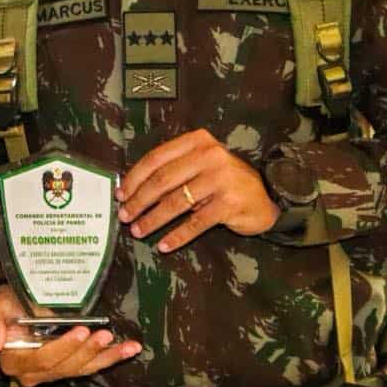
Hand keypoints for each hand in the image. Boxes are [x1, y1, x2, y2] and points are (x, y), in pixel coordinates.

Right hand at [0, 284, 140, 386]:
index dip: (64, 347)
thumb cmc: (3, 306)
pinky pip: (90, 365)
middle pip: (66, 366)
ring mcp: (52, 372)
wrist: (9, 311)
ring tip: (126, 346)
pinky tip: (128, 349)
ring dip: (106, 357)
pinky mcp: (67, 366)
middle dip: (88, 351)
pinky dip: (110, 357)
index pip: (43, 358)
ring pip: (82, 369)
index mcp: (16, 362)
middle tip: (105, 333)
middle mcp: (34, 373)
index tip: (81, 330)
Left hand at [116, 129, 280, 252]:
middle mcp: (209, 155)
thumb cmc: (224, 181)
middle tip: (124, 216)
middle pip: (163, 180)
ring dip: (153, 219)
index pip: (157, 158)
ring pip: (176, 202)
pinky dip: (177, 236)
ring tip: (138, 231)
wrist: (266, 196)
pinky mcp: (230, 204)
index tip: (120, 194)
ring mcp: (221, 179)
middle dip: (139, 200)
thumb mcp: (200, 166)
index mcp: (197, 142)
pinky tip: (164, 245)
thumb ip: (173, 170)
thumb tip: (132, 190)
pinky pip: (196, 223)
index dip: (135, 178)